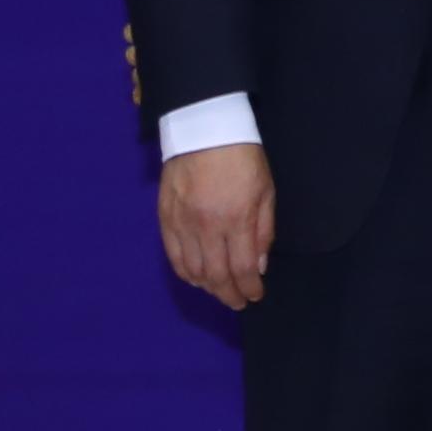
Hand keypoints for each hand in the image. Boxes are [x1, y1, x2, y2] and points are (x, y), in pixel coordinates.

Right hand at [163, 142, 274, 310]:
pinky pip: (173, 256)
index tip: (255, 296)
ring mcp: (182, 223)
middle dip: (229, 294)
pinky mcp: (165, 217)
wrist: (204, 128)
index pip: (242, 269)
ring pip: (192, 270)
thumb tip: (258, 266)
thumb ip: (263, 230)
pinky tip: (196, 277)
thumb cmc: (242, 157)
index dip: (249, 289)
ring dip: (208, 287)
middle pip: (216, 276)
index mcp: (236, 219)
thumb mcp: (266, 190)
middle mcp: (207, 226)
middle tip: (237, 302)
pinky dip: (185, 272)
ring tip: (220, 290)